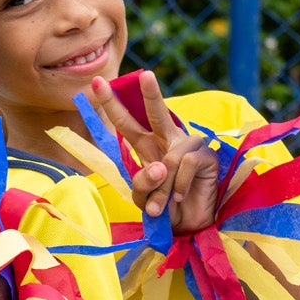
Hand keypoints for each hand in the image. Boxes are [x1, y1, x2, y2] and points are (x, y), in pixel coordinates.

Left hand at [88, 71, 220, 235]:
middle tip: (145, 74)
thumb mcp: (144, 198)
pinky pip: (186, 166)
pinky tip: (180, 196)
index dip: (111, 103)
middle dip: (150, 94)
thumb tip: (160, 167)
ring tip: (163, 205)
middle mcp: (167, 139)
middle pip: (156, 113)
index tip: (95, 83)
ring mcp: (188, 145)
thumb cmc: (164, 207)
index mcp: (146, 145)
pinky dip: (179, 185)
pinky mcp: (205, 155)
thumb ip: (143, 184)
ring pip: (170, 159)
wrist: (189, 224)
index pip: (126, 122)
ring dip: (163, 187)